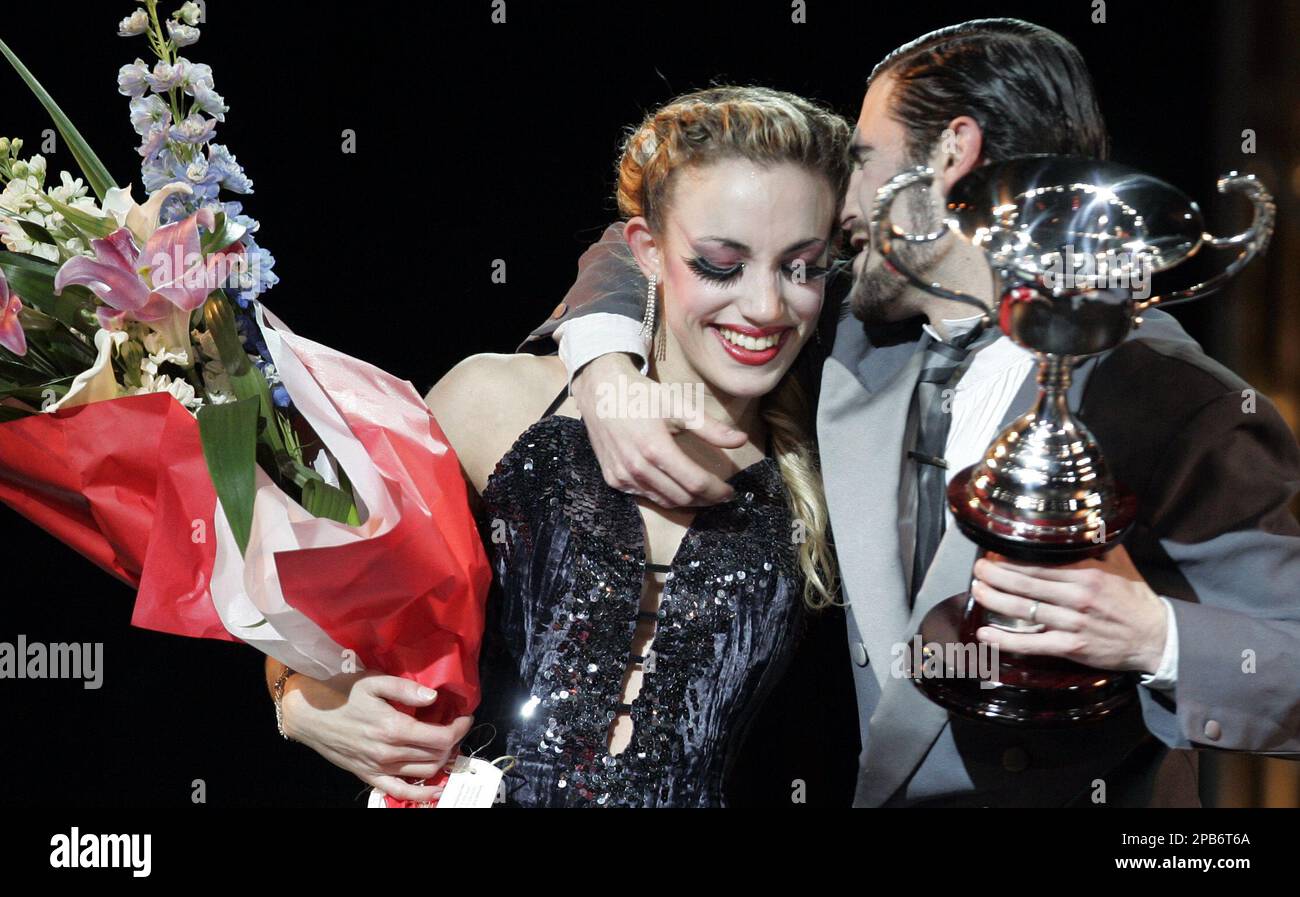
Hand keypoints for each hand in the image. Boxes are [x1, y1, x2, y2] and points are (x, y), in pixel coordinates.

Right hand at [280, 669, 472, 802]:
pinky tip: (435, 789)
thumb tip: (433, 698)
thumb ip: (405, 689)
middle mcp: (389, 752)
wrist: (308, 715)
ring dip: (441, 760)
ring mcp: (380, 767)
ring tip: (444, 744)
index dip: (459, 728)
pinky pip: (400, 791)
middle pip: (436, 755)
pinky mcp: (369, 776)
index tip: (465, 717)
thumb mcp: (373, 681)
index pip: (441, 737)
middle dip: (453, 741)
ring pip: (424, 772)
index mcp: (394, 727)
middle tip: (454, 727)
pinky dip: (421, 794)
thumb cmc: (341, 693)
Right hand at [571, 353, 747, 507]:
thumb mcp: (678, 406)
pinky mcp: (613, 479)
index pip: (695, 483)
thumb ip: (711, 428)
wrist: (601, 390)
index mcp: (656, 448)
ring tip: (703, 494)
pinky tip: (674, 486)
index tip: (731, 492)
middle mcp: (637, 467)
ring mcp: (622, 476)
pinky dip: (663, 496)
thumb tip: (742, 440)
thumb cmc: (642, 395)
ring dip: (687, 501)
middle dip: (706, 499)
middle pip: (682, 497)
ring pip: (663, 501)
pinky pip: (645, 496)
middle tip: (720, 494)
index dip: (717, 491)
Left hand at [970, 545, 1167, 673]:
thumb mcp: (1121, 565)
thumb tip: (1083, 523)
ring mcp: (1073, 624)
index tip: (993, 554)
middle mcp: (1078, 597)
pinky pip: (1032, 643)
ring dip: (995, 600)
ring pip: (1024, 610)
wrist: (1158, 638)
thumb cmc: (1135, 600)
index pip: (1040, 564)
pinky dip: (1006, 640)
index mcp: (1087, 575)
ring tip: (977, 590)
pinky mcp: (1071, 648)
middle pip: (1026, 584)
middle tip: (977, 569)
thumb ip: (1098, 546)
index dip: (1012, 559)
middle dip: (996, 575)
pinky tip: (985, 634)